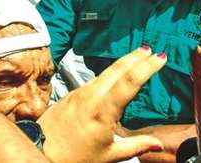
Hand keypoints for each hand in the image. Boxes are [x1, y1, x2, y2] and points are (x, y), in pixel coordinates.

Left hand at [38, 47, 166, 162]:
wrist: (41, 151)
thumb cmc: (73, 156)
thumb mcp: (109, 156)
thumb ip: (136, 146)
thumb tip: (158, 144)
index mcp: (102, 111)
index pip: (129, 82)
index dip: (146, 67)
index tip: (160, 57)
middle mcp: (90, 96)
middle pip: (116, 69)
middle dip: (135, 57)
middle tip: (151, 49)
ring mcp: (79, 92)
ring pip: (104, 72)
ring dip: (122, 63)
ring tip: (137, 56)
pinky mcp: (71, 93)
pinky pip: (94, 79)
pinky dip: (108, 73)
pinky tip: (114, 75)